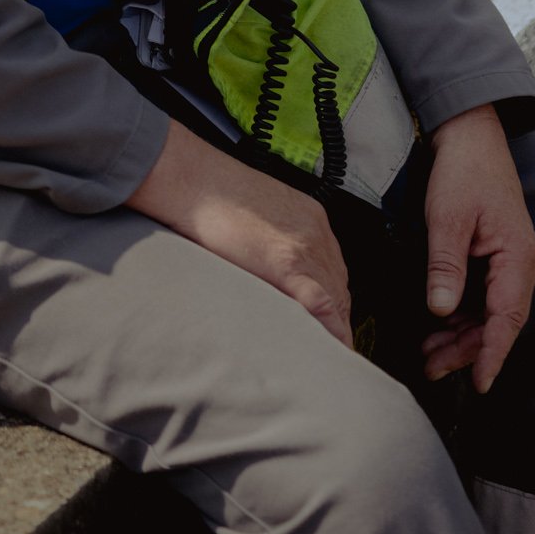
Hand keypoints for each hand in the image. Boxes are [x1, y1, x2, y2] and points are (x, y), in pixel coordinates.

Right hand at [127, 119, 353, 348]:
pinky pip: (320, 302)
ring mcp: (304, 246)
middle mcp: (315, 231)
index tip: (333, 322)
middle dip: (339, 319)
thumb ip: (276, 239)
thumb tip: (275, 270)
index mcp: (311, 217)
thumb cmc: (214, 195)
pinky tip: (331, 346)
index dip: (336, 301)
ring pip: (336, 297)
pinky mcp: (287, 262)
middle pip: (340, 286)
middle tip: (334, 347)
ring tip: (328, 354)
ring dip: (335, 327)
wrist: (194, 179)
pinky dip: (330, 327)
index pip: (334, 268)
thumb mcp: (259, 214)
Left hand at [420, 104, 534, 393]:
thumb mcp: (448, 218)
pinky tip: (438, 325)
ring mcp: (508, 262)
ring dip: (461, 335)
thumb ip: (446, 266)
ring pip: (488, 313)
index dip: (491, 354)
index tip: (479, 383)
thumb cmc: (464, 171)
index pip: (506, 319)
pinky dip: (461, 314)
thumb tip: (441, 309)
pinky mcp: (494, 257)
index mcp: (516, 257)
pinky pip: (482, 296)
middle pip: (497, 322)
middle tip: (431, 367)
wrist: (470, 136)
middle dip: (466, 350)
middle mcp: (519, 265)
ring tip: (429, 354)